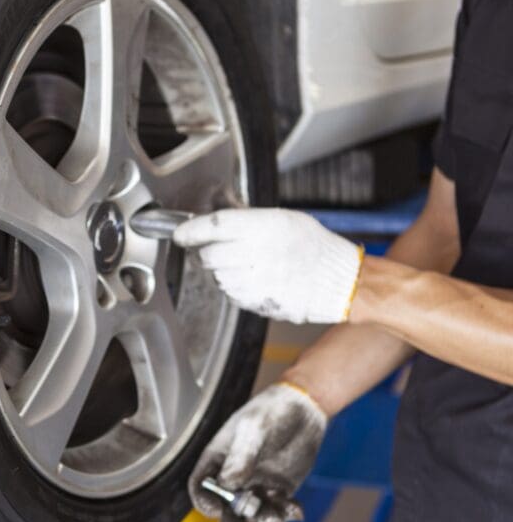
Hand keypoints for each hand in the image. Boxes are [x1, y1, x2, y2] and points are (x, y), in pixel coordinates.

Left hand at [172, 209, 363, 323]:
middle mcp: (257, 253)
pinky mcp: (256, 301)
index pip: (215, 226)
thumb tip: (216, 225)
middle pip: (208, 255)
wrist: (339, 282)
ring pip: (217, 276)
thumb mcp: (285, 220)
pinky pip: (230, 293)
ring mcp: (255, 280)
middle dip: (206, 252)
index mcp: (265, 227)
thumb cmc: (314, 247)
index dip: (191, 230)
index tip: (180, 234)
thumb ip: (249, 221)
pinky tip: (254, 279)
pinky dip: (234, 286)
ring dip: (221, 271)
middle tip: (216, 250)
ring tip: (245, 265)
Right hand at [188, 383, 326, 521]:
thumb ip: (241, 457)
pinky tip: (296, 510)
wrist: (303, 408)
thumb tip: (228, 484)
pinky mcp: (280, 490)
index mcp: (218, 459)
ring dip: (263, 520)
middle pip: (226, 507)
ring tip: (276, 519)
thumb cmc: (270, 412)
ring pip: (254, 513)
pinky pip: (280, 509)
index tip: (215, 508)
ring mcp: (257, 484)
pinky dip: (287, 513)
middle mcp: (235, 476)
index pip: (201, 485)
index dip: (203, 500)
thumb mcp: (253, 430)